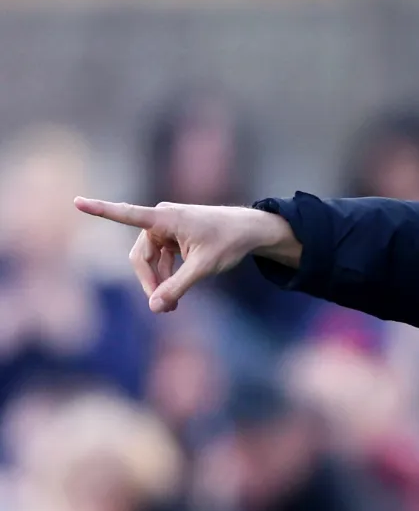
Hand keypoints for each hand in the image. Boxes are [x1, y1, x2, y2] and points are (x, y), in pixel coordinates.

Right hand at [73, 198, 298, 312]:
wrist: (250, 230)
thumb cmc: (228, 243)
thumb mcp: (203, 268)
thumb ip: (177, 287)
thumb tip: (153, 307)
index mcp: (165, 218)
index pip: (127, 214)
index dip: (101, 210)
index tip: (77, 202)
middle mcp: (161, 219)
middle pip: (140, 255)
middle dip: (149, 281)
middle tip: (162, 308)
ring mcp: (166, 227)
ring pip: (150, 259)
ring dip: (157, 282)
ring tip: (169, 309)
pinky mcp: (172, 234)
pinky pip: (161, 258)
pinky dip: (165, 275)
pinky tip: (173, 296)